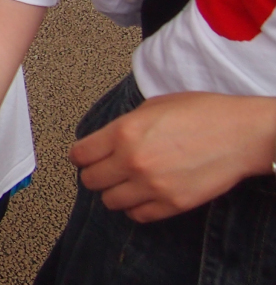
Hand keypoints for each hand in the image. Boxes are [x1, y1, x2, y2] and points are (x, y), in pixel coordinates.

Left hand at [71, 92, 275, 222]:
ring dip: (113, 192)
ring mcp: (152, 186)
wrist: (241, 134)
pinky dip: (135, 207)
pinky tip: (142, 195)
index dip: (80, 155)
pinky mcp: (172, 204)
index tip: (83, 157)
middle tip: (104, 169)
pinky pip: (137, 215)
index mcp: (124, 132)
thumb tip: (108, 138)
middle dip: (94, 173)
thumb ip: (125, 124)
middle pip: (90, 180)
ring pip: (109, 202)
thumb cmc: (203, 114)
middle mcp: (133, 161)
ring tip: (125, 183)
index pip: (80, 154)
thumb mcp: (153, 106)